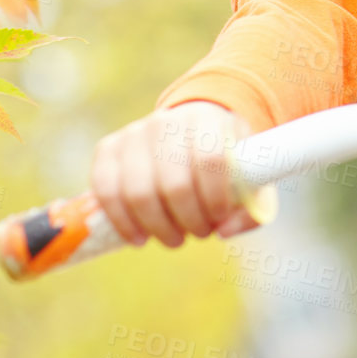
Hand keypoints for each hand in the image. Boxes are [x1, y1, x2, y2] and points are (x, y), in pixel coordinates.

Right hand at [91, 101, 260, 247]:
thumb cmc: (224, 159)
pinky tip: (141, 238)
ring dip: (159, 226)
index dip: (215, 197)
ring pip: (139, 193)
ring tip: (175, 238)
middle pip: (174, 183)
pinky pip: (105, 192)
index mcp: (209, 119)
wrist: (191, 129)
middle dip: (189, 219)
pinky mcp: (108, 148)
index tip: (220, 217)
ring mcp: (133, 133)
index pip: (211, 160)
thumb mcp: (251, 175)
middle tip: (200, 233)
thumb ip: (250, 208)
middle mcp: (167, 121)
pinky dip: (123, 222)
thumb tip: (224, 232)